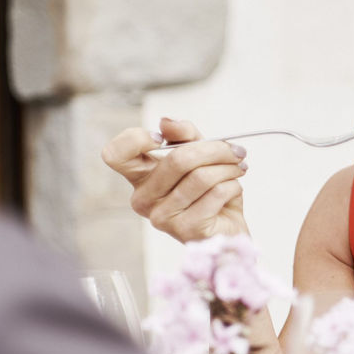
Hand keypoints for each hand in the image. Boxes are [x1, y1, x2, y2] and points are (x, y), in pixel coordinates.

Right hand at [100, 117, 248, 242]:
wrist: (227, 229)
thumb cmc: (208, 191)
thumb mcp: (197, 154)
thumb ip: (183, 135)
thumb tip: (166, 123)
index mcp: (140, 178)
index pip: (115, 155)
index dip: (135, 139)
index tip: (162, 138)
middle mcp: (143, 199)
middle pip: (176, 160)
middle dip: (214, 149)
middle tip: (235, 151)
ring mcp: (161, 218)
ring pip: (201, 177)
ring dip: (228, 168)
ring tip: (238, 168)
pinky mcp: (185, 230)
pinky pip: (215, 194)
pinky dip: (232, 186)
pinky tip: (233, 189)